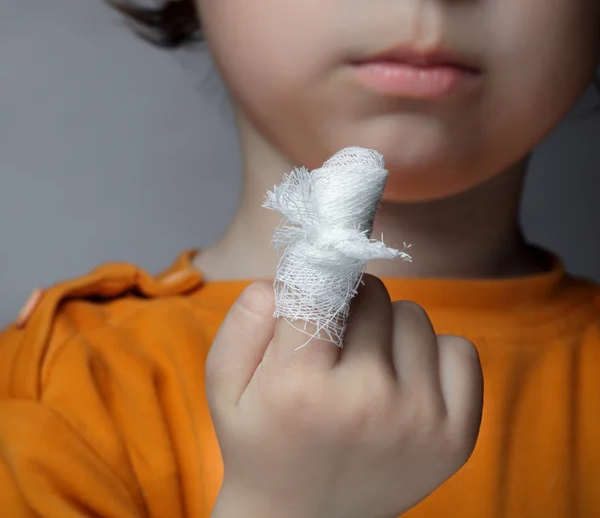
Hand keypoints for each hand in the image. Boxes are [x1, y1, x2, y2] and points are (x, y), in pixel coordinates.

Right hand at [206, 275, 482, 517]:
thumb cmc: (259, 440)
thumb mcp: (224, 382)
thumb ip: (247, 317)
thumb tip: (295, 274)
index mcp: (300, 386)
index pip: (323, 283)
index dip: (319, 267)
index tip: (319, 267)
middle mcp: (366, 402)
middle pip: (371, 292)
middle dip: (348, 303)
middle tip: (332, 341)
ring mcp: (419, 420)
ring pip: (412, 315)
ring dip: (386, 329)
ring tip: (363, 368)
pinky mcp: (457, 435)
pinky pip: (460, 350)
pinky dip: (432, 355)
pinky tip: (402, 382)